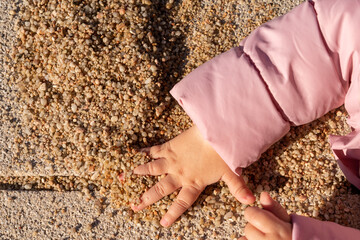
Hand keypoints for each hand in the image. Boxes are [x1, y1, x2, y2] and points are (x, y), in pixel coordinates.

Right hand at [132, 125, 254, 226]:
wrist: (215, 131)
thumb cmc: (223, 152)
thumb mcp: (232, 172)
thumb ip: (238, 188)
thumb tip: (250, 202)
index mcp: (194, 182)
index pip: (182, 202)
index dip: (172, 213)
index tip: (163, 223)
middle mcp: (180, 174)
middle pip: (160, 189)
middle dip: (147, 198)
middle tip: (135, 205)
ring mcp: (173, 160)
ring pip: (153, 169)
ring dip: (140, 174)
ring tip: (126, 177)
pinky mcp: (170, 147)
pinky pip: (154, 151)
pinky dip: (145, 152)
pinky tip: (136, 153)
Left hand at [239, 192, 291, 239]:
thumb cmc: (292, 235)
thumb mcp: (287, 220)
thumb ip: (274, 207)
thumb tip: (263, 194)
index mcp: (278, 230)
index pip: (251, 214)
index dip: (254, 213)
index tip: (261, 216)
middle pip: (248, 228)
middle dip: (254, 226)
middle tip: (266, 230)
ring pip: (244, 239)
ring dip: (251, 237)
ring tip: (264, 238)